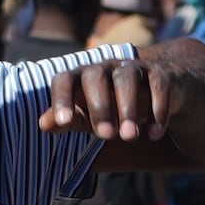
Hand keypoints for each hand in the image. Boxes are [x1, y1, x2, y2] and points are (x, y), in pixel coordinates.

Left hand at [36, 50, 176, 146]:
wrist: (154, 90)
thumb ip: (67, 119)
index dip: (62, 98)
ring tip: (130, 136)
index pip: (65, 79)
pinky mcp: (161, 74)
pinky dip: (157, 110)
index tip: (64, 122)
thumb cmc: (111, 106)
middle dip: (99, 106)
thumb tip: (44, 124)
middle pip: (95, 76)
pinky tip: (154, 134)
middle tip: (106, 136)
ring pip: (127, 79)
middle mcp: (106, 68)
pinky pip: (158, 85)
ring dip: (128, 108)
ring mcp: (134, 68)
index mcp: (82, 77)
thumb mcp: (87, 116)